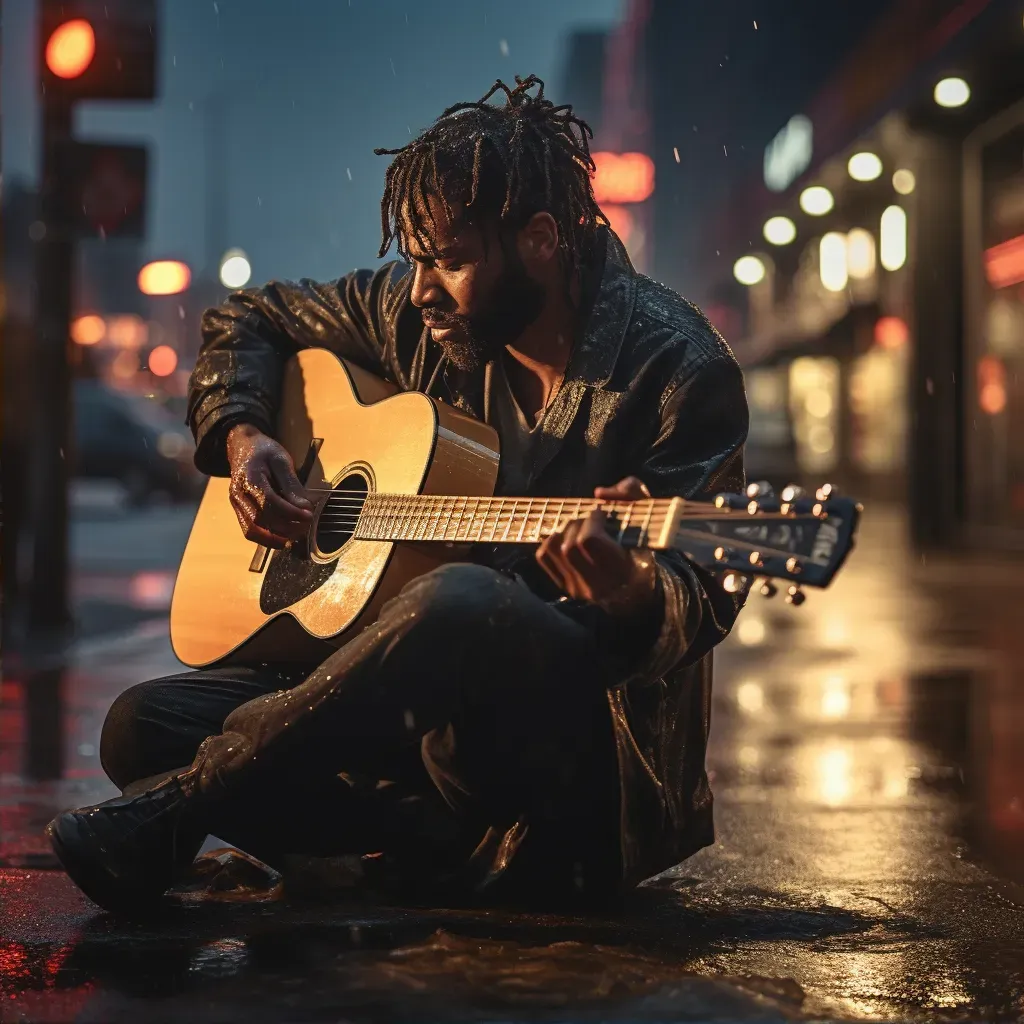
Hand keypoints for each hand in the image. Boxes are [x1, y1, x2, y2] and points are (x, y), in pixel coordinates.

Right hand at [226, 423, 313, 547]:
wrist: (243, 446)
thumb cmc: (264, 451)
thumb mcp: (282, 460)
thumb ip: (291, 484)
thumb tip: (304, 507)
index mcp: (250, 478)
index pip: (269, 502)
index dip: (290, 512)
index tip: (308, 515)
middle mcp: (238, 494)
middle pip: (259, 520)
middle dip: (285, 528)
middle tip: (305, 526)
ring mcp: (236, 505)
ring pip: (251, 531)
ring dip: (275, 538)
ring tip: (296, 536)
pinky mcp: (239, 511)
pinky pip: (250, 530)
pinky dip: (267, 538)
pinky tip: (283, 537)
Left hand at [535, 476, 656, 608]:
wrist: (636, 586)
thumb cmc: (642, 546)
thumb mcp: (649, 515)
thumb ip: (631, 492)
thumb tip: (599, 493)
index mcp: (622, 570)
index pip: (589, 540)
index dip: (592, 520)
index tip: (601, 513)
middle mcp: (598, 585)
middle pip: (569, 545)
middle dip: (578, 523)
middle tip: (589, 519)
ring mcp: (578, 588)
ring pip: (554, 549)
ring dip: (563, 530)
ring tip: (578, 526)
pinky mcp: (565, 586)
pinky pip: (544, 556)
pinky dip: (551, 540)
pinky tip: (566, 537)